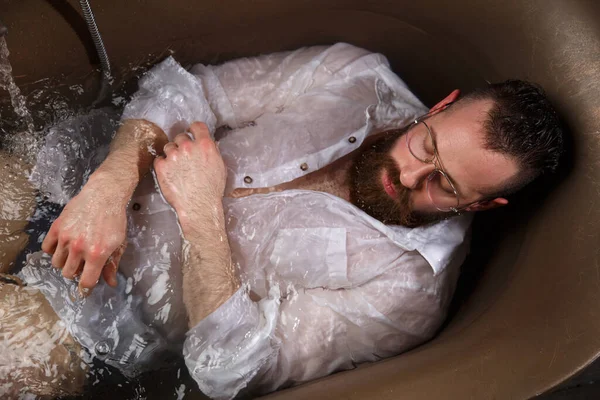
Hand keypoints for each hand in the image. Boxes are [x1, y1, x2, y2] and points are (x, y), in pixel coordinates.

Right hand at [42, 171, 128, 292]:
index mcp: (97, 254)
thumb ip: (112, 264)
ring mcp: (65, 238)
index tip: (87, 285)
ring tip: (74, 252)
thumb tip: (110, 283)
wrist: (104, 195)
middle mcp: (79, 248)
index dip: (86, 287)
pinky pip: (47, 248)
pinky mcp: (56, 227)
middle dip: (76, 272)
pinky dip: (53, 250)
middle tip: (83, 263)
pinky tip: (63, 245)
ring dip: (65, 261)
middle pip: (68, 274)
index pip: (86, 282)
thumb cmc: (114, 220)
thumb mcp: (118, 243)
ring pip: (57, 263)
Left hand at [154, 122, 226, 222]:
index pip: (197, 126)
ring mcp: (173, 156)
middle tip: (185, 156)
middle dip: (182, 144)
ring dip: (172, 154)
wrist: (199, 206)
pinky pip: (159, 159)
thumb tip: (209, 145)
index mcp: (205, 145)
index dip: (193, 129)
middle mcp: (188, 147)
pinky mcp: (161, 166)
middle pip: (180, 136)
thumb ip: (212, 152)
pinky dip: (163, 164)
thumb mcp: (219, 166)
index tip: (191, 131)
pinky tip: (171, 173)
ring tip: (177, 167)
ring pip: (168, 147)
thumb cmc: (211, 190)